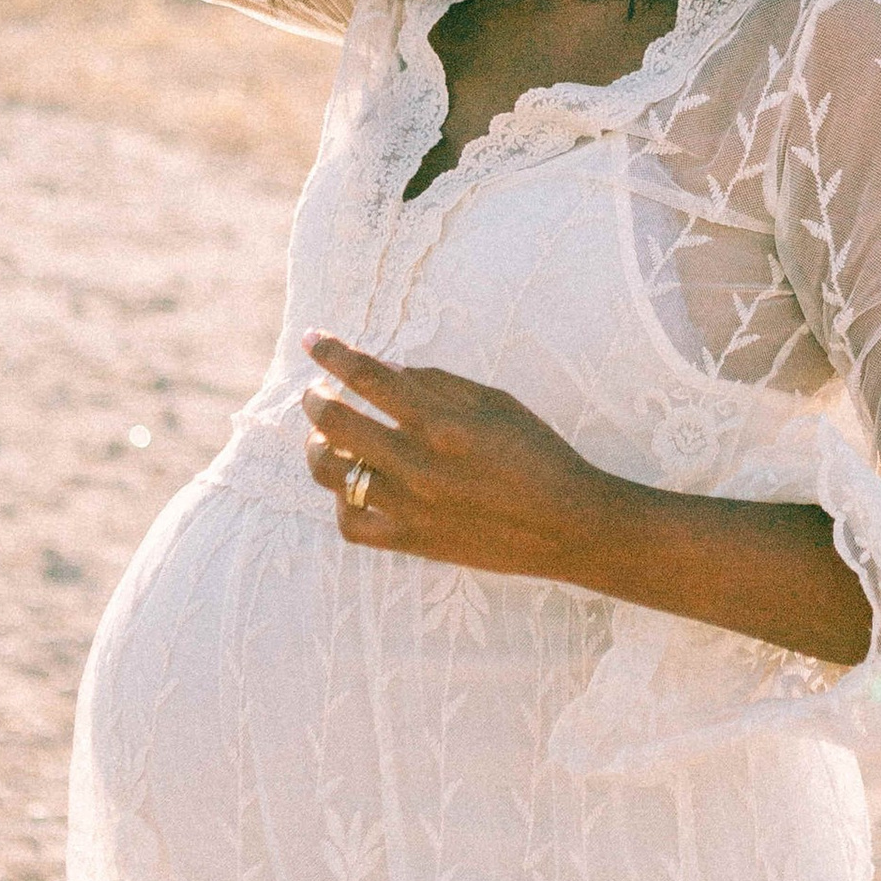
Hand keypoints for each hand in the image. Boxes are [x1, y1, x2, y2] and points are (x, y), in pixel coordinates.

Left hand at [300, 334, 606, 576]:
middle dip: (314, 398)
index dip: (332, 352)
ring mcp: (410, 506)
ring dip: (318, 447)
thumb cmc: (538, 455)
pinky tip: (351, 487)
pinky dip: (341, 501)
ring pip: (331, 473)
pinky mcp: (411, 541)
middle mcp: (418, 464)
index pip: (368, 376)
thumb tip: (387, 370)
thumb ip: (438, 383)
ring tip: (325, 438)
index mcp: (442, 421)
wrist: (567, 525)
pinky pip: (350, 524)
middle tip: (315, 391)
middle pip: (335, 422)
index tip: (313, 339)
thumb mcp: (496, 402)